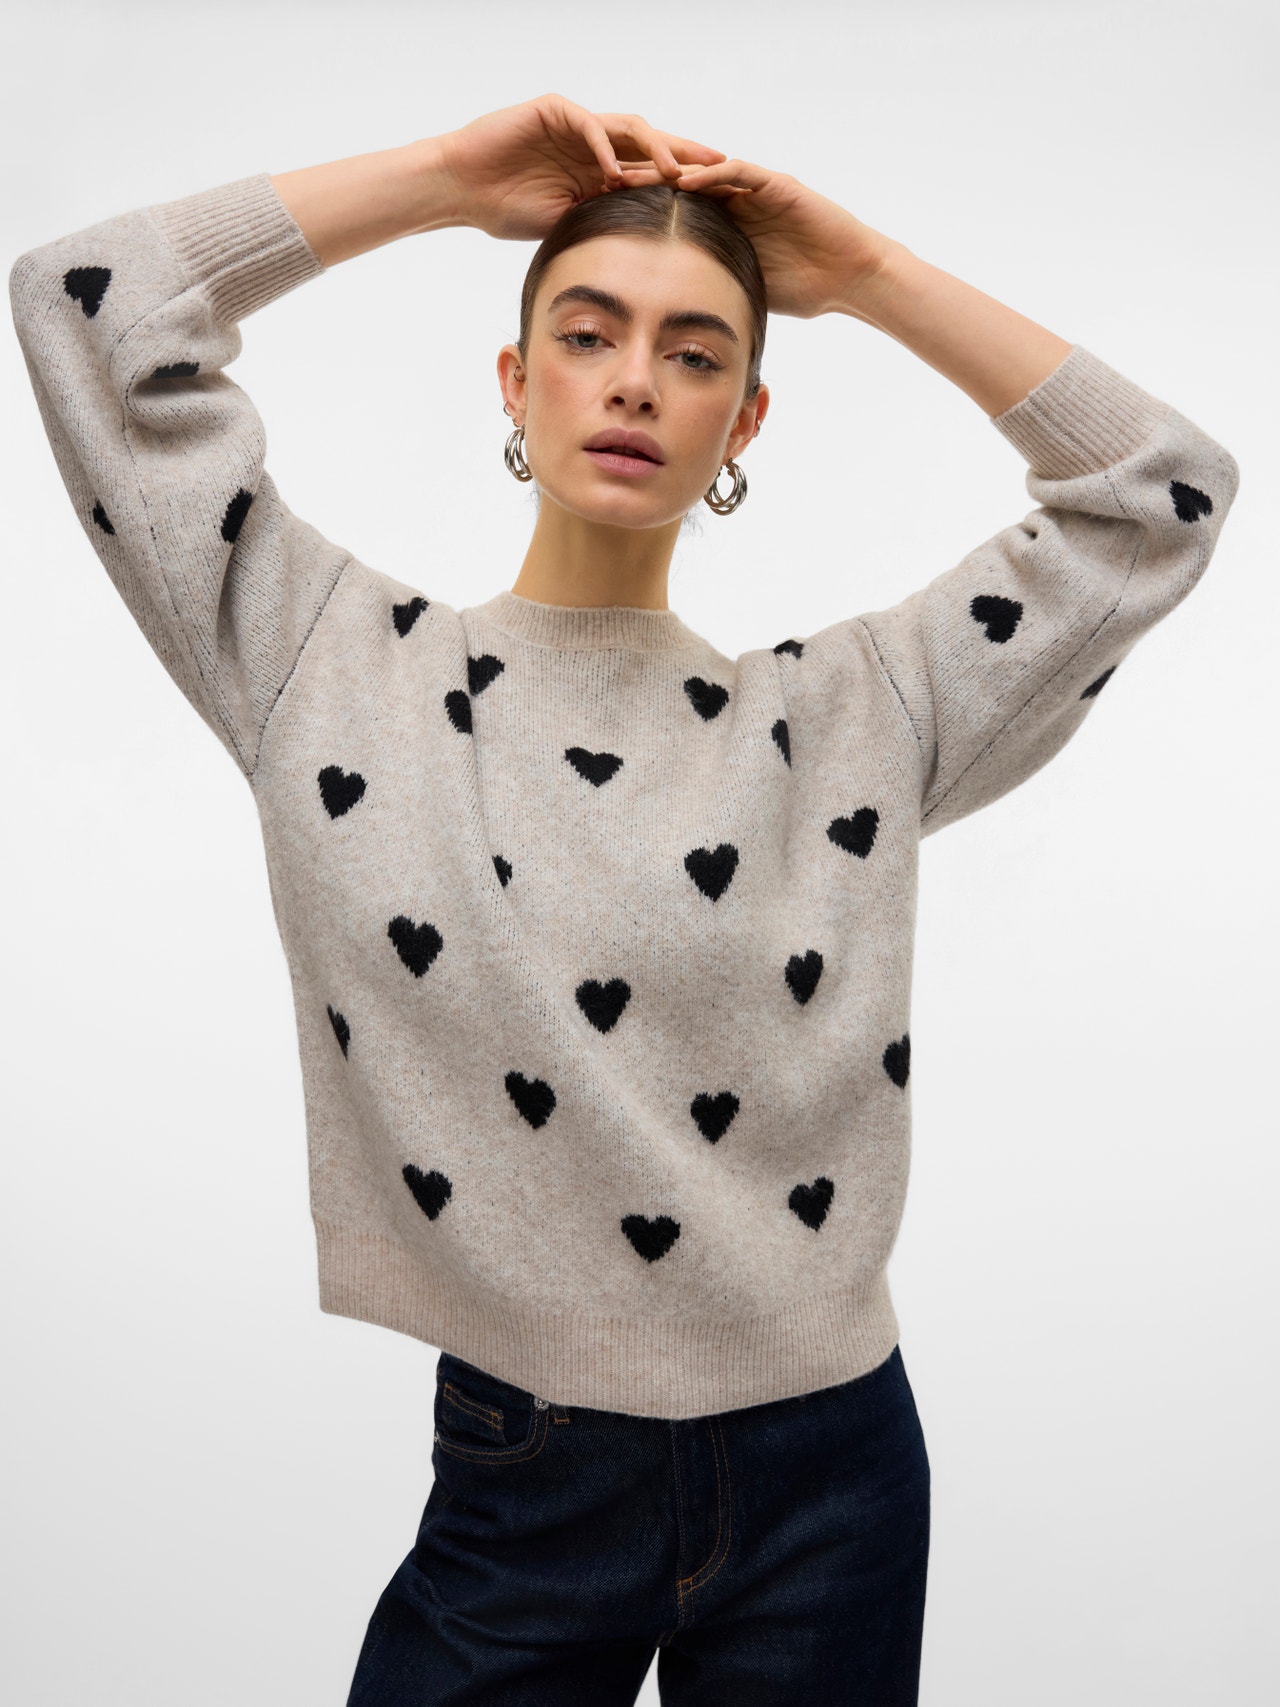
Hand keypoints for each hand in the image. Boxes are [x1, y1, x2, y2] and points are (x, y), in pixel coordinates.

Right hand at [435, 93, 726, 240]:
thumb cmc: (507, 209)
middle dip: (686, 158)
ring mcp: (576, 124)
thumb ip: (601, 223)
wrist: (464, 188)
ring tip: (677, 170)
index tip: (717, 201)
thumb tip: (642, 256)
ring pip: (628, 129)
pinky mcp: (552, 111)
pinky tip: (615, 170)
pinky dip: (602, 145)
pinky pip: (587, 124)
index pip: (651, 172)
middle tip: (721, 171)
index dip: (683, 183)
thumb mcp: (565, 224)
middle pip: (651, 145)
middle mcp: (595, 144)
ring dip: (654, 149)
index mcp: (600, 170)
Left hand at [616, 155, 892, 318]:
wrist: (849, 276)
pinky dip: (711, 174)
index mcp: (723, 223)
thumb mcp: (743, 288)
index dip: (636, 211)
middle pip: (677, 183)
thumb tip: (670, 323)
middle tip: (596, 181)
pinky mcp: (776, 185)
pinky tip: (682, 179)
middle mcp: (734, 199)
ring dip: (665, 170)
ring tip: (628, 171)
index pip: (671, 210)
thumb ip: (711, 289)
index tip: (596, 217)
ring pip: (701, 171)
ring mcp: (755, 189)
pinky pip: (738, 173)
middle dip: (639, 181)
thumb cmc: (803, 288)